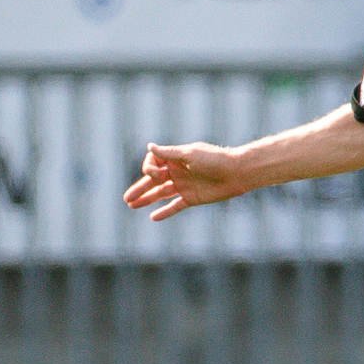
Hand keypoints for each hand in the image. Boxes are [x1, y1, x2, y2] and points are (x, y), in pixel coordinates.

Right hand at [123, 141, 246, 220]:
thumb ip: (168, 153)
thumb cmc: (214, 159)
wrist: (237, 173)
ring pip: (160, 193)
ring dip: (147, 199)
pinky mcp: (192, 198)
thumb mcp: (189, 154)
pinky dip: (164, 211)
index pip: (153, 163)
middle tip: (126, 198)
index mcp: (175, 159)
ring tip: (132, 205)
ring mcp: (184, 186)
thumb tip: (149, 146)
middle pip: (153, 181)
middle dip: (139, 188)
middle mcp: (177, 172)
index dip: (149, 169)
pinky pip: (175, 206)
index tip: (156, 174)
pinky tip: (153, 217)